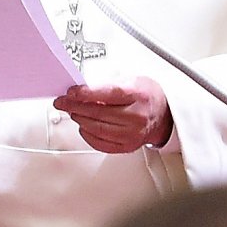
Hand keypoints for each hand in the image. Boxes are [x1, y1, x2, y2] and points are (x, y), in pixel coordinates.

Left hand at [54, 78, 173, 154]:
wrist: (163, 115)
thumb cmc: (147, 96)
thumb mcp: (132, 79)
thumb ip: (108, 84)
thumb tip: (83, 89)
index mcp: (139, 96)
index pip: (107, 94)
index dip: (85, 93)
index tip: (71, 92)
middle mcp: (137, 117)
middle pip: (98, 113)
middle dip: (75, 106)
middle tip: (63, 102)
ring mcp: (132, 134)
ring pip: (96, 128)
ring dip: (79, 119)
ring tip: (73, 112)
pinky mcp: (127, 147)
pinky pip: (100, 143)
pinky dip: (87, 134)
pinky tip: (83, 126)